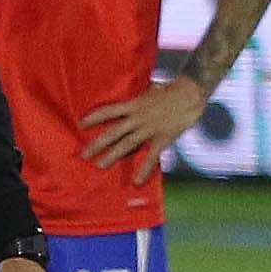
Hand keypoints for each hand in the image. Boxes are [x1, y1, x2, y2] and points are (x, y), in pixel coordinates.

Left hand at [80, 76, 209, 186]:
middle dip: (97, 144)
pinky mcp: (161, 139)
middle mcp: (138, 118)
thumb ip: (138, 99)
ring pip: (127, 145)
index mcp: (134, 105)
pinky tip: (136, 182)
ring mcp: (149, 129)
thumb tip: (131, 100)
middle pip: (113, 132)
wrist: (189, 94)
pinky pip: (151, 157)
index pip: (109, 111)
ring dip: (113, 156)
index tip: (81, 124)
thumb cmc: (171, 89)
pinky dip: (143, 170)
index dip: (94, 117)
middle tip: (84, 154)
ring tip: (100, 165)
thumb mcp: (149, 90)